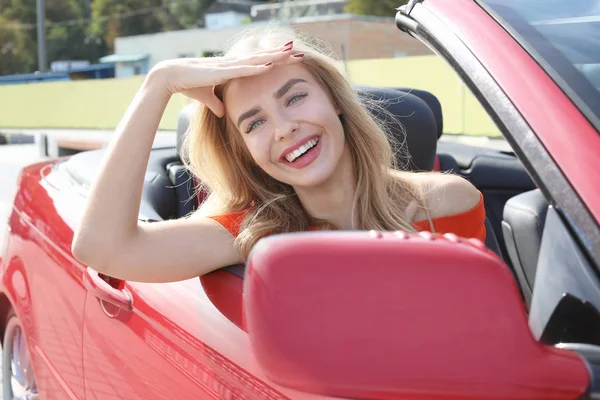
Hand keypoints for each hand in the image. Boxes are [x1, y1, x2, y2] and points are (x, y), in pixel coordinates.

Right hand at [149, 42, 302, 116]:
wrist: (171, 77)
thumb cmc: (188, 85)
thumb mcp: (207, 98)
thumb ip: (216, 104)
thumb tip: (222, 113)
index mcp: (232, 68)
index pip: (259, 62)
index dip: (275, 60)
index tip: (290, 59)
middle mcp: (233, 64)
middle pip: (263, 57)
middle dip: (281, 55)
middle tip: (299, 51)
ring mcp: (229, 66)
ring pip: (257, 59)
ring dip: (274, 56)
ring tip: (290, 51)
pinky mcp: (222, 71)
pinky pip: (244, 69)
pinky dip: (257, 67)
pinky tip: (270, 64)